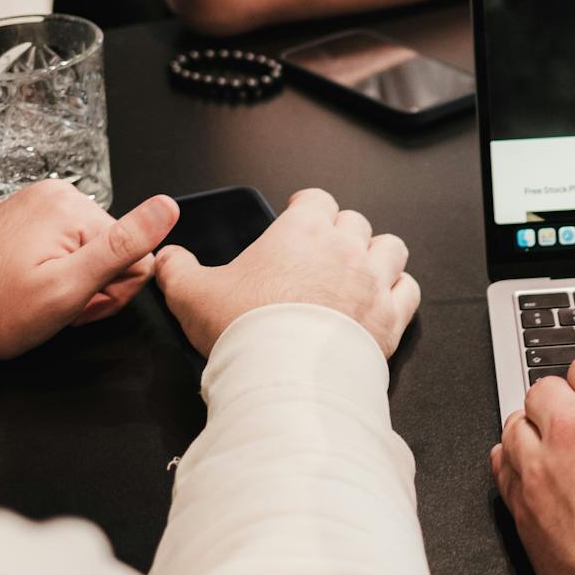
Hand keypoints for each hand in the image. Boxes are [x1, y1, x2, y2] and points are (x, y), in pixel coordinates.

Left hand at [0, 181, 179, 359]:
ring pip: (89, 251)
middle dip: (91, 286)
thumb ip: (123, 246)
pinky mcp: (21, 218)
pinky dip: (53, 272)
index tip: (77, 306)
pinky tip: (29, 288)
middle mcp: (54, 195)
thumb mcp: (70, 286)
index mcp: (71, 205)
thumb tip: (168, 206)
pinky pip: (62, 247)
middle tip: (56, 306)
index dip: (111, 293)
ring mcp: (35, 205)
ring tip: (39, 299)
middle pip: (111, 250)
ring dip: (73, 282)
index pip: (134, 255)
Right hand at [153, 188, 419, 356]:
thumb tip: (166, 258)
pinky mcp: (391, 317)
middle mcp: (344, 248)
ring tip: (359, 272)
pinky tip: (383, 302)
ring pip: (390, 248)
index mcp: (301, 231)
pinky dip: (398, 292)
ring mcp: (373, 281)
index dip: (306, 206)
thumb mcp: (192, 294)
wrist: (284, 376)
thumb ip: (177, 270)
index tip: (298, 217)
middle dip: (340, 233)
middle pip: (354, 222)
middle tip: (323, 254)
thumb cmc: (244, 330)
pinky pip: (408, 290)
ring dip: (377, 256)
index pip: (315, 199)